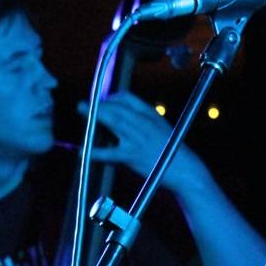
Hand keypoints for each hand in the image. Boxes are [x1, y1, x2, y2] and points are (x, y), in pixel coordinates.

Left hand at [78, 92, 208, 191]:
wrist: (184, 169)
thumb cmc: (171, 150)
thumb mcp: (159, 127)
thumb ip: (142, 120)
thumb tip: (121, 117)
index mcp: (150, 114)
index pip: (127, 97)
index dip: (111, 98)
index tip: (102, 102)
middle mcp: (143, 122)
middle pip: (116, 107)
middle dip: (98, 104)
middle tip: (83, 105)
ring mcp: (136, 138)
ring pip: (112, 120)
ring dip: (94, 115)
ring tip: (81, 110)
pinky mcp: (131, 155)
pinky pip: (108, 152)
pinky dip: (92, 151)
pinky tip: (82, 151)